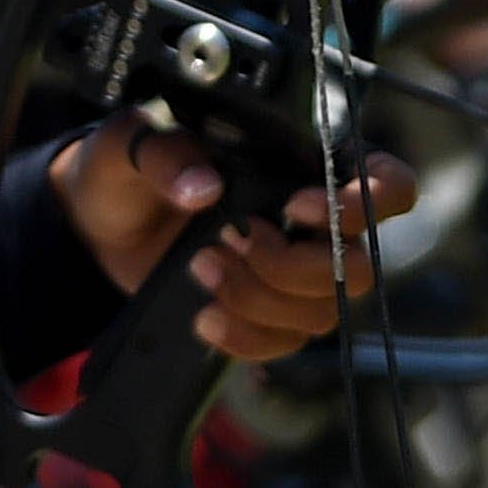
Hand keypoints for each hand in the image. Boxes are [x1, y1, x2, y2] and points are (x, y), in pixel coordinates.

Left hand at [49, 117, 420, 360]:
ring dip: (259, 298)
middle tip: (232, 237)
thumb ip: (165, 155)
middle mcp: (313, 222)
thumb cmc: (130, 168)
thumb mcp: (132, 144)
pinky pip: (283, 344)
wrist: (100, 224)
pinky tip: (204, 316)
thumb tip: (203, 188)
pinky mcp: (268, 315)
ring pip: (321, 311)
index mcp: (301, 164)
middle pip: (358, 266)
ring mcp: (294, 274)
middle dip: (292, 264)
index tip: (297, 205)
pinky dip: (244, 337)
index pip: (386, 182)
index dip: (364, 202)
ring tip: (202, 266)